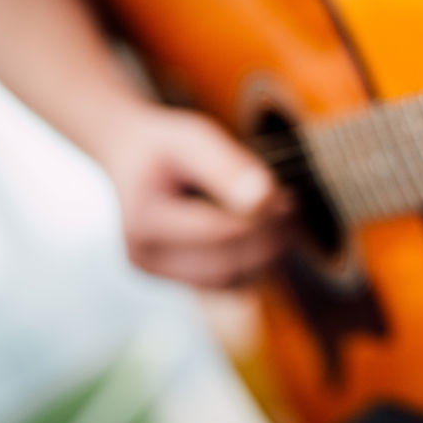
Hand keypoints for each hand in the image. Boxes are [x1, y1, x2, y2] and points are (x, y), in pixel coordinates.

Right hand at [95, 105, 292, 288]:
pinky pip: (227, 284)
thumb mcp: (194, 139)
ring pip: (231, 281)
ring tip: (284, 218)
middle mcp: (144, 256)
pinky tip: (267, 233)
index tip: (286, 195)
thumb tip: (264, 197)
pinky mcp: (175, 279)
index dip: (262, 218)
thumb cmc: (166, 146)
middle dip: (269, 239)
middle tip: (291, 207)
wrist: (130, 157)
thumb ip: (227, 167)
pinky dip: (254, 264)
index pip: (219, 232)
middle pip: (226, 264)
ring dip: (268, 255)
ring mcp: (158, 274)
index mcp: (144, 220)